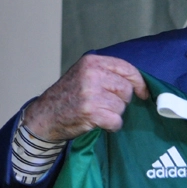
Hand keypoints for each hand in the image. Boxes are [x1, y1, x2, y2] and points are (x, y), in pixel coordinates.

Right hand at [21, 55, 148, 140]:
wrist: (43, 117)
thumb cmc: (67, 96)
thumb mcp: (84, 74)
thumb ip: (107, 73)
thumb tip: (138, 82)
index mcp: (92, 62)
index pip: (127, 68)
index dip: (139, 82)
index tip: (143, 92)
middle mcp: (92, 75)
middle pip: (126, 89)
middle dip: (121, 100)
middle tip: (105, 104)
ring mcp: (91, 93)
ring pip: (122, 106)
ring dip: (114, 113)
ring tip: (97, 112)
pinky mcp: (91, 112)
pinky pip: (116, 120)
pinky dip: (111, 125)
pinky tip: (99, 122)